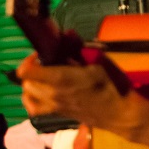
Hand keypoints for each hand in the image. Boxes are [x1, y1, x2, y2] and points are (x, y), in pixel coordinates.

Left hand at [17, 53, 148, 144]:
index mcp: (61, 79)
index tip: (41, 54)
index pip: (27, 72)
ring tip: (41, 77)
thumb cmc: (113, 85)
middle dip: (31, 70)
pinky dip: (31, 100)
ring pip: (27, 95)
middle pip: (25, 82)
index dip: (29, 60)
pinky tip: (39, 93)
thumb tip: (66, 34)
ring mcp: (54, 107)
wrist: (122, 114)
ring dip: (30, 84)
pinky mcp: (58, 114)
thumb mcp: (98, 61)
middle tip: (45, 63)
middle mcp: (52, 94)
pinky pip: (34, 108)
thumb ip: (78, 48)